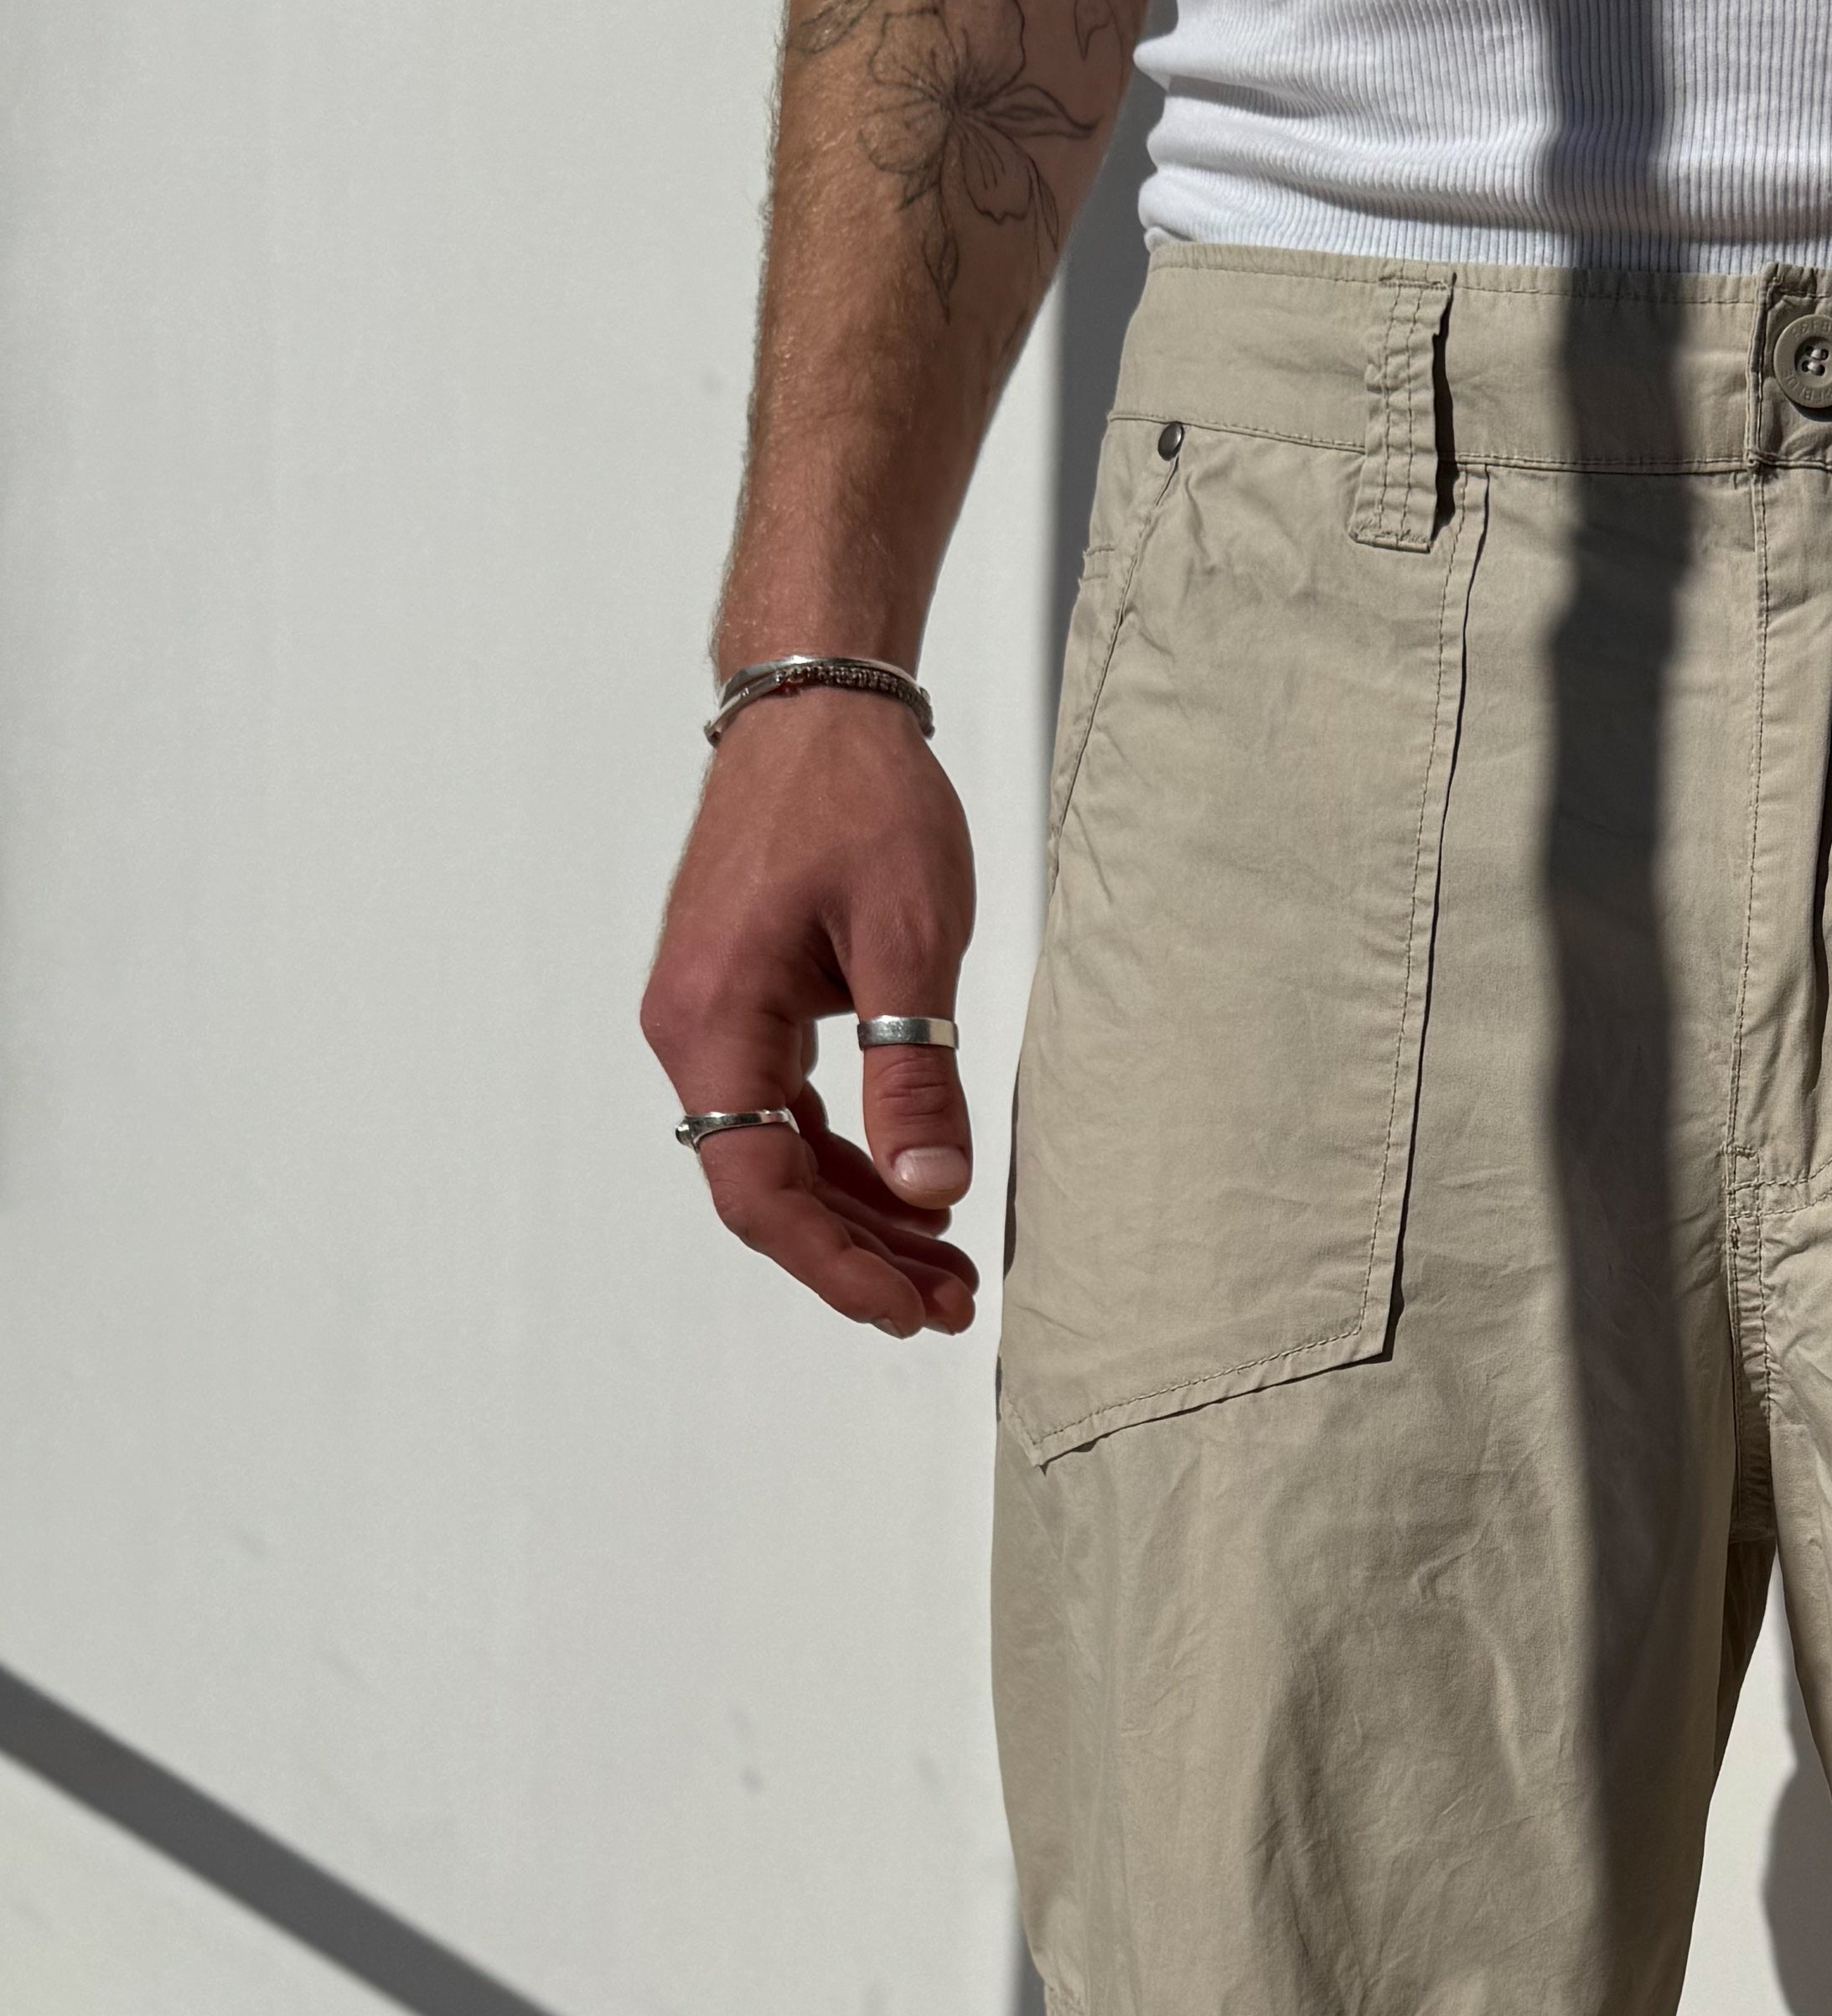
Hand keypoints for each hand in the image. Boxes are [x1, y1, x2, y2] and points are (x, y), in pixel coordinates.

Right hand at [641, 693, 980, 1336]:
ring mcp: (716, 1019)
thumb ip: (915, 1072)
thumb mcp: (909, 938)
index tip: (908, 1308)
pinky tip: (918, 1191)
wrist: (818, 707)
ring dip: (862, 1217)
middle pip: (766, 1189)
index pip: (758, 1188)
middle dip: (859, 1258)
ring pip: (781, 1158)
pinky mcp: (747, 1004)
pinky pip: (788, 1112)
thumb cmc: (858, 799)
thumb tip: (934, 1189)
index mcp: (713, 1019)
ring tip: (950, 1266)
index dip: (832, 1264)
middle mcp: (694, 1030)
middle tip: (953, 1306)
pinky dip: (851, 1159)